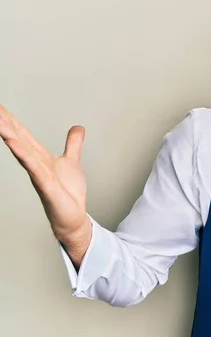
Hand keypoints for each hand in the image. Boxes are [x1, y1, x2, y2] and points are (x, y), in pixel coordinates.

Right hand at [0, 104, 89, 261]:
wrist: (72, 217)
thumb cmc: (68, 192)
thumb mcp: (72, 161)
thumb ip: (73, 144)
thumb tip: (78, 127)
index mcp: (40, 157)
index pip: (23, 134)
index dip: (12, 120)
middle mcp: (35, 164)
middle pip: (18, 139)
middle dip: (6, 123)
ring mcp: (39, 174)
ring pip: (22, 151)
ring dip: (10, 136)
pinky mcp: (46, 185)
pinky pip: (33, 168)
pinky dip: (23, 155)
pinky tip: (13, 144)